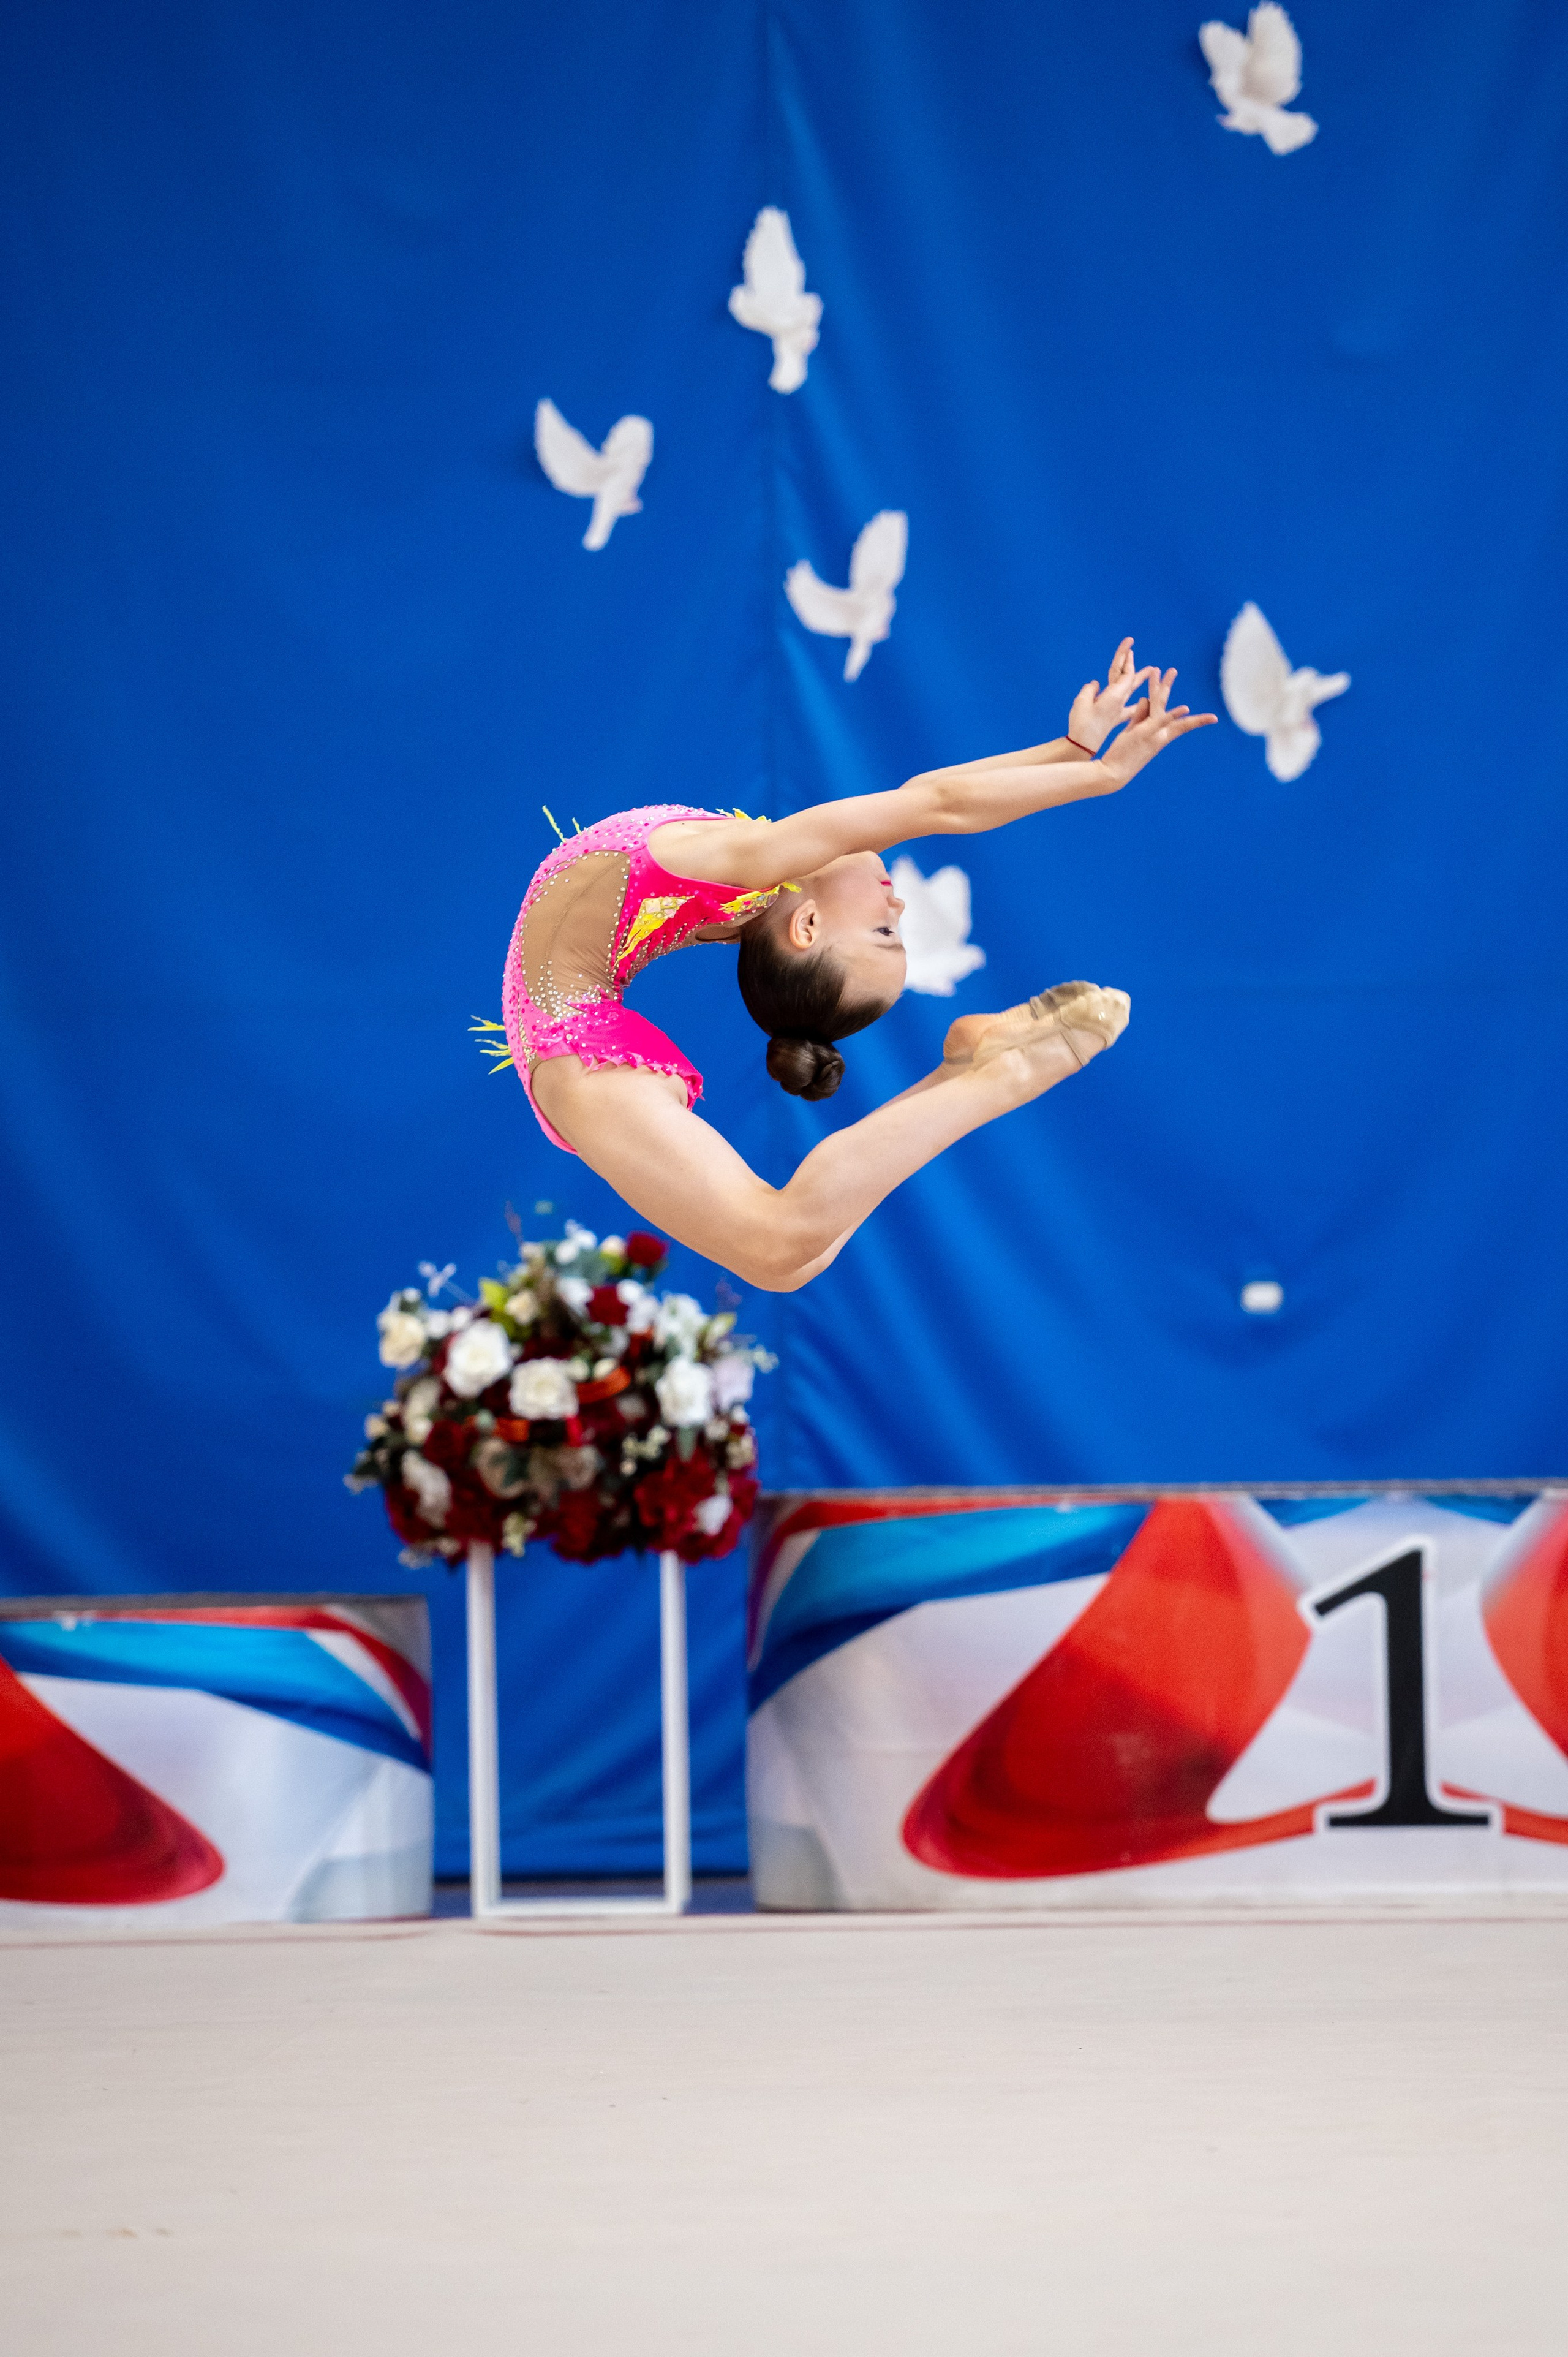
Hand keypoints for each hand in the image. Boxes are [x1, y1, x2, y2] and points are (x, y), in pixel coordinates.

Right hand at [1067, 637, 1156, 752]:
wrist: (1084, 747)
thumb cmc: (1082, 724)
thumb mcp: (1082, 703)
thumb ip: (1090, 690)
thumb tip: (1096, 684)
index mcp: (1114, 696)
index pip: (1125, 673)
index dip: (1126, 659)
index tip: (1130, 645)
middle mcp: (1118, 701)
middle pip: (1127, 678)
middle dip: (1130, 663)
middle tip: (1134, 648)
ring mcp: (1117, 710)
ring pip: (1129, 690)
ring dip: (1139, 678)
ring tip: (1151, 669)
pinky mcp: (1114, 718)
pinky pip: (1128, 706)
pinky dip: (1135, 702)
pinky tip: (1142, 702)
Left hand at [1095, 668, 1216, 788]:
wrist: (1113, 774)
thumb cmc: (1121, 756)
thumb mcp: (1131, 733)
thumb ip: (1139, 716)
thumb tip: (1145, 699)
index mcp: (1156, 733)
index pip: (1170, 716)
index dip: (1180, 708)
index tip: (1197, 708)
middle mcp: (1159, 734)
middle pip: (1167, 707)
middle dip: (1168, 687)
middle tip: (1173, 670)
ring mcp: (1153, 734)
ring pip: (1162, 708)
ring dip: (1165, 688)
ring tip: (1170, 671)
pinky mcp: (1145, 735)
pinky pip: (1160, 721)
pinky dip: (1172, 714)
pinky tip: (1185, 709)